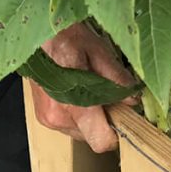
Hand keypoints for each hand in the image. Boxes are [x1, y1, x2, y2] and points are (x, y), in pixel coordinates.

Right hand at [30, 22, 134, 152]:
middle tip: (105, 92)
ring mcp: (47, 118)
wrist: (38, 31)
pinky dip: (76, 112)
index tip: (123, 115)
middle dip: (102, 119)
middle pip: (91, 136)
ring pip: (80, 130)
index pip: (100, 141)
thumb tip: (132, 98)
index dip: (115, 132)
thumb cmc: (66, 36)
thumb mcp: (98, 50)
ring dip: (89, 116)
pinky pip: (67, 123)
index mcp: (73, 105)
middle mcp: (57, 117)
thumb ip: (115, 78)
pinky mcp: (42, 116)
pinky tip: (75, 89)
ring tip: (87, 87)